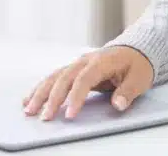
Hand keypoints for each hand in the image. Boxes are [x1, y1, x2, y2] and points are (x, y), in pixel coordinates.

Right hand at [22, 46, 153, 120]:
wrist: (135, 50)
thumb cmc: (137, 65)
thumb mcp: (139, 78)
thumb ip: (128, 91)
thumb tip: (118, 104)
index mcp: (101, 61)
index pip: (85, 79)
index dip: (76, 97)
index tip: (70, 115)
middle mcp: (85, 61)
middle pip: (64, 78)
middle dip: (53, 98)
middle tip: (45, 117)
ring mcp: (78, 64)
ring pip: (55, 77)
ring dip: (41, 93)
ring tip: (29, 109)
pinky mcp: (74, 70)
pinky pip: (54, 78)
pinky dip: (41, 89)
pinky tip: (28, 100)